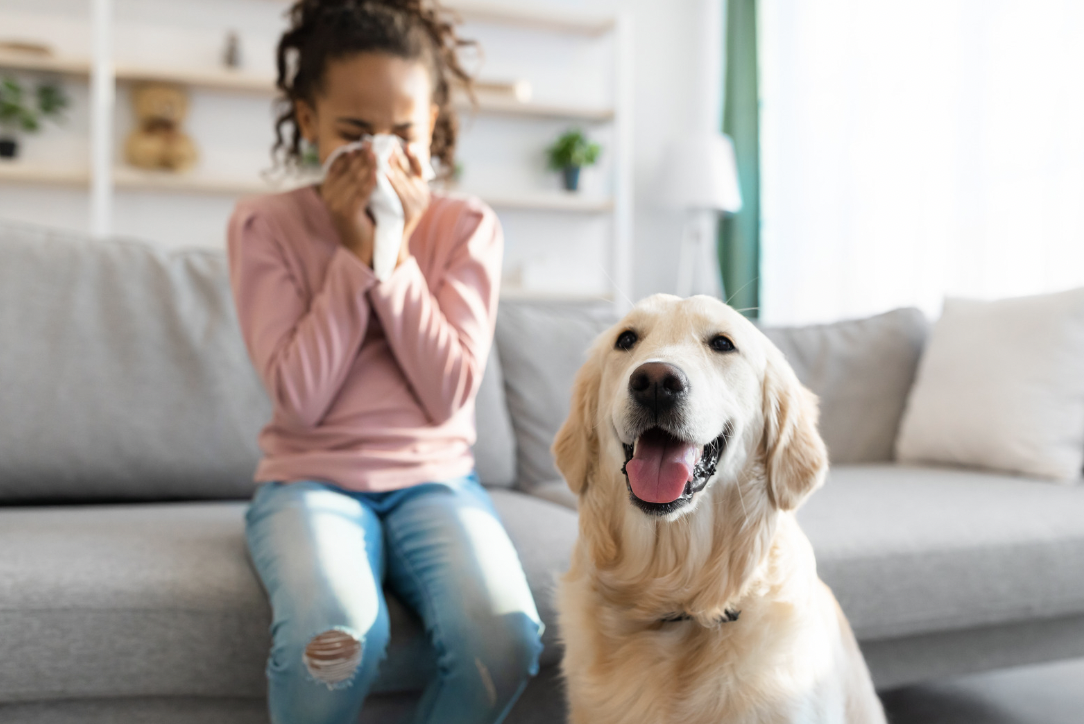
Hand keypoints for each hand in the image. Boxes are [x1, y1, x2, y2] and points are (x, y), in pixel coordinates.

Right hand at [319, 143, 377, 265]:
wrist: (362, 248)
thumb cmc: (364, 220)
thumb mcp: (357, 195)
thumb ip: (356, 178)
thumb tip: (364, 154)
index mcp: (329, 187)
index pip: (341, 164)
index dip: (354, 152)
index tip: (367, 141)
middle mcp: (329, 194)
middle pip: (348, 169)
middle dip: (363, 155)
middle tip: (375, 142)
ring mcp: (336, 204)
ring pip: (355, 179)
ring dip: (369, 164)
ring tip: (380, 152)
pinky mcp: (346, 212)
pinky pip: (360, 193)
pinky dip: (370, 182)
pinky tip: (379, 172)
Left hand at [387, 144, 431, 267]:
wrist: (390, 242)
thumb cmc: (388, 214)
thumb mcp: (394, 192)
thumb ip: (394, 176)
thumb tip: (386, 152)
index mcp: (421, 188)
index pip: (418, 166)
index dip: (412, 154)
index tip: (403, 142)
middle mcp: (423, 194)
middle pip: (410, 170)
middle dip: (396, 156)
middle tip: (383, 142)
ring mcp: (419, 205)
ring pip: (405, 181)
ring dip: (393, 166)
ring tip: (382, 154)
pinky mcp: (411, 214)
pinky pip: (401, 195)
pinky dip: (393, 184)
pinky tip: (382, 173)